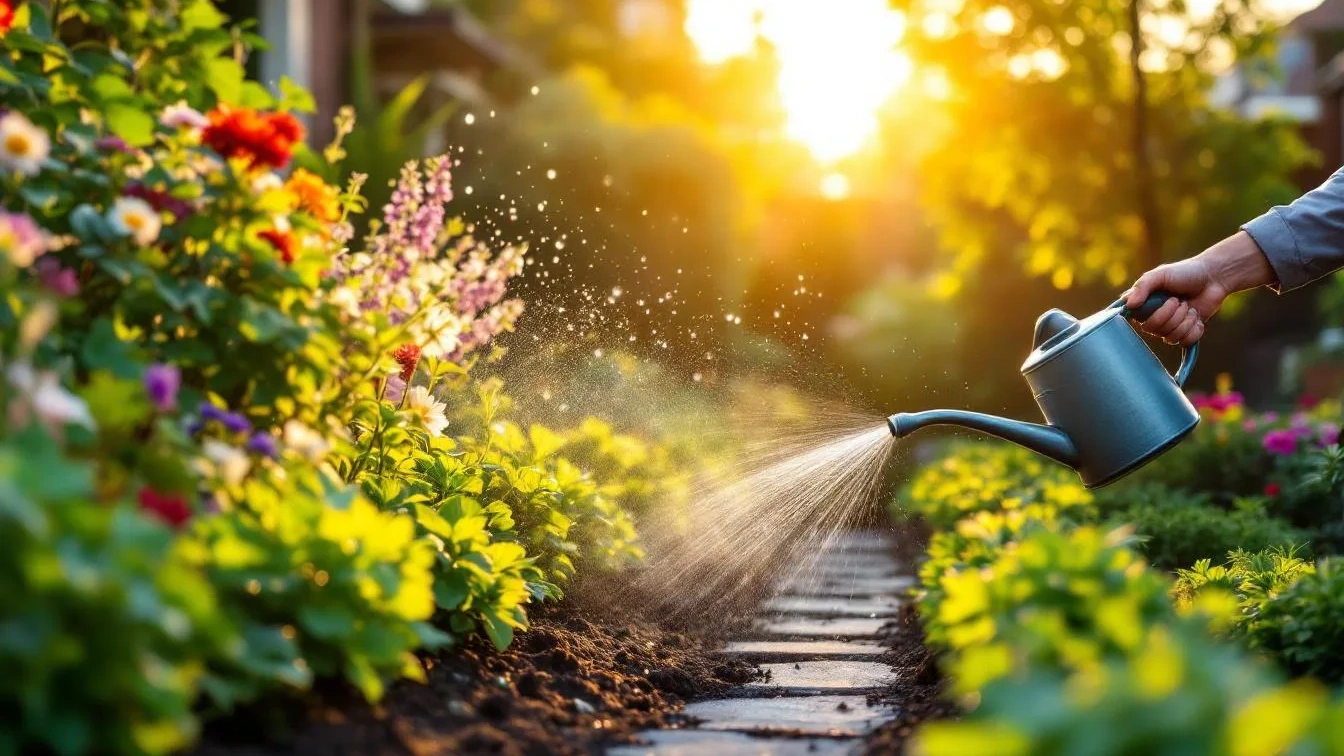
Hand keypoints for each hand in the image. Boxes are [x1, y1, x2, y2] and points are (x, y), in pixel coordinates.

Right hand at [1122, 231, 1275, 345]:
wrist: (1213, 277)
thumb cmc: (1185, 272)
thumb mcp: (1160, 274)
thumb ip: (1142, 286)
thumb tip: (1129, 305)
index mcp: (1143, 304)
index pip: (1135, 320)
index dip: (1150, 314)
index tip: (1160, 302)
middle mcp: (1153, 317)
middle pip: (1154, 330)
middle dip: (1171, 315)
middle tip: (1179, 300)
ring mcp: (1170, 327)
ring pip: (1171, 337)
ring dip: (1185, 321)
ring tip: (1190, 307)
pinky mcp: (1186, 333)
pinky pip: (1185, 342)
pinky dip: (1194, 329)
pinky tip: (1197, 317)